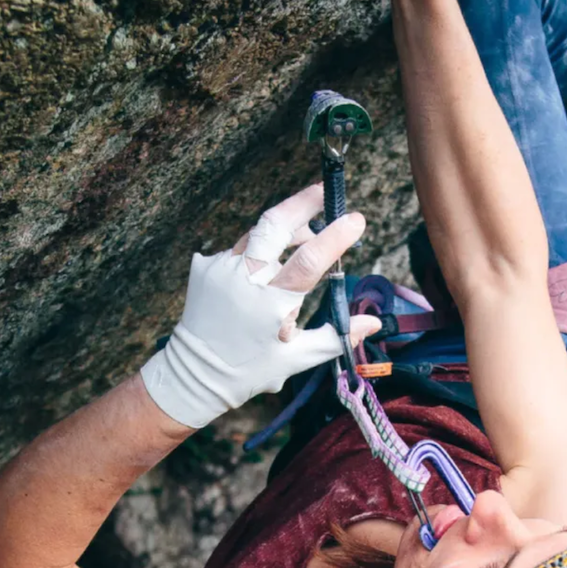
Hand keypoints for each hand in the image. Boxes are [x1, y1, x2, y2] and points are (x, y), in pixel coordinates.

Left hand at [140, 184, 381, 428]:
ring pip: (258, 233)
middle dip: (304, 201)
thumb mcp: (297, 358)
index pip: (310, 258)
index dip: (336, 235)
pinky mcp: (204, 266)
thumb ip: (337, 336)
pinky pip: (238, 248)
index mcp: (271, 302)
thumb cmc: (250, 370)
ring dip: (284, 229)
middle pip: (276, 223)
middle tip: (324, 192)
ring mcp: (221, 268)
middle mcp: (244, 278)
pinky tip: (266, 267)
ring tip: (305, 235)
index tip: (356, 219)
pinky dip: (258, 251)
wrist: (193, 375)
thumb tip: (373, 323)